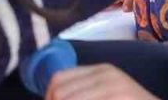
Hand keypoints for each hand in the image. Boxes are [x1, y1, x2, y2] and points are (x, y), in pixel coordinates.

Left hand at [45, 65, 160, 99]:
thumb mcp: (107, 92)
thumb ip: (85, 91)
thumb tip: (52, 98)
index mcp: (100, 70)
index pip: (59, 78)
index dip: (48, 97)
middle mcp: (105, 75)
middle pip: (60, 92)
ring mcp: (113, 87)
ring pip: (69, 99)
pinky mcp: (119, 96)